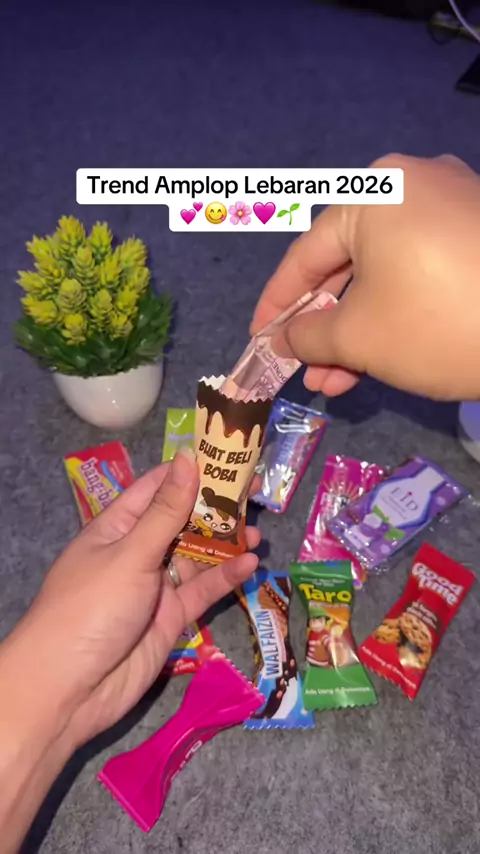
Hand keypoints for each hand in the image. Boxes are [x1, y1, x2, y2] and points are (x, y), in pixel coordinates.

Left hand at [2, 448, 259, 749]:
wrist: (70, 688)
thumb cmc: (92, 607)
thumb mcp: (131, 553)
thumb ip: (166, 512)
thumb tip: (187, 458)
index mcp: (116, 527)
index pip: (156, 489)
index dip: (188, 472)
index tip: (227, 456)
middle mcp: (137, 551)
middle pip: (181, 521)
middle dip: (214, 509)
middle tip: (253, 495)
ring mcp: (155, 585)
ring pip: (196, 556)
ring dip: (225, 544)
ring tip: (258, 531)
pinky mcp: (172, 617)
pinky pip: (202, 590)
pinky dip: (225, 577)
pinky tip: (251, 564)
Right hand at [251, 154, 479, 400]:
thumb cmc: (437, 324)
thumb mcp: (359, 336)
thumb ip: (308, 334)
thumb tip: (284, 338)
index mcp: (376, 193)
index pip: (307, 254)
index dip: (277, 303)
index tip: (260, 340)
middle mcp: (415, 185)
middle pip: (348, 265)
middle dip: (323, 329)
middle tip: (306, 371)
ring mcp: (456, 207)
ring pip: (386, 276)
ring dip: (358, 331)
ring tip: (339, 383)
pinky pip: (421, 274)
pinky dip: (396, 314)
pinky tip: (381, 359)